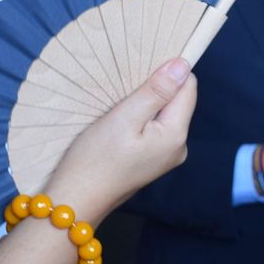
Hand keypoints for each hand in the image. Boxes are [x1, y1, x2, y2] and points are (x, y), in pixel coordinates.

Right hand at [46, 59, 197, 223]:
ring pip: (163, 113)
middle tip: (124, 89)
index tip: (142, 67)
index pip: (187, 87)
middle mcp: (178, 147)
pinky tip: (119, 121)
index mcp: (176, 135)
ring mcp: (165, 156)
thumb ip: (156, 91)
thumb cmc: (96, 159)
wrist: (76, 199)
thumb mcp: (125, 117)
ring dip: (145, 102)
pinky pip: (153, 128)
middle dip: (155, 88)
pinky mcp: (151, 160)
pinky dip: (139, 118)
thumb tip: (183, 65)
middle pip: (177, 100)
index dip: (169, 71)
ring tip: (119, 105)